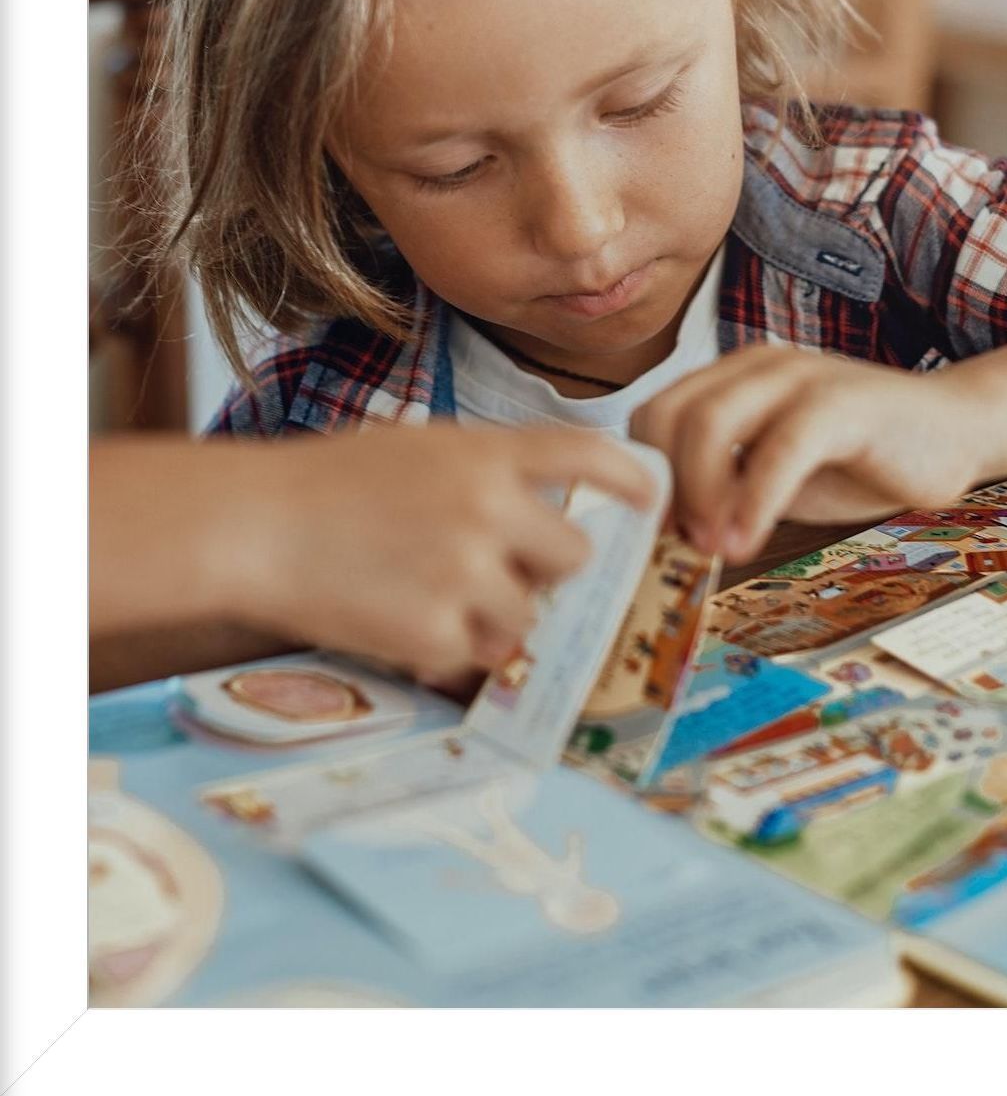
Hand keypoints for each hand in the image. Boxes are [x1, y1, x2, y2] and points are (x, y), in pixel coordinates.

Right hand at [232, 422, 656, 685]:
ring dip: (497, 616)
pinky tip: (399, 618)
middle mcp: (489, 509)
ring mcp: (466, 574)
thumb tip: (547, 509)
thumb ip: (485, 472)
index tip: (651, 497)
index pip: (588, 454)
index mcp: (485, 454)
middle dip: (548, 568)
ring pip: (530, 616)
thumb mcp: (417, 450)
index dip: (631, 477)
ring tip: (432, 594)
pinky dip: (446, 649)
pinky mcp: (437, 633)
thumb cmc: (327, 485)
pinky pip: (474, 657)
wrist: (254, 526)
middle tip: (500, 568)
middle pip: (575, 554)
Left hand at [630, 345, 984, 564]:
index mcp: (734, 377)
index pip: (655, 413)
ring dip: (700, 494)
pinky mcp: (843, 402)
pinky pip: (781, 447)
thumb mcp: (776, 475)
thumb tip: (667, 531)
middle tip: (684, 543)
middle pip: (671, 414)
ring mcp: (801, 376)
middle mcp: (758, 366)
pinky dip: (754, 500)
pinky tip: (749, 541)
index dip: (647, 475)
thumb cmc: (859, 459)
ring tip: (715, 546)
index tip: (659, 532)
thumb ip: (725, 489)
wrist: (955, 432)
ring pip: (711, 421)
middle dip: (667, 486)